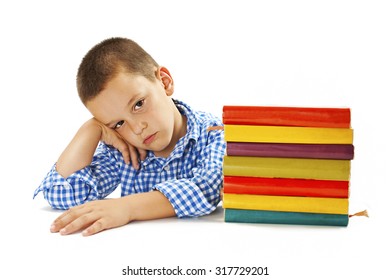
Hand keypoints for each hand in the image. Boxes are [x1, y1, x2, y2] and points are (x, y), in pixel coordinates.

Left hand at [50, 192, 175, 235]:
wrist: (128, 205)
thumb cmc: (111, 207)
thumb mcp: (97, 206)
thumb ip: (85, 210)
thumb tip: (71, 216)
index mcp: (89, 205)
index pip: (72, 210)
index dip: (61, 217)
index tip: (52, 225)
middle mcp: (93, 208)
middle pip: (75, 214)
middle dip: (63, 222)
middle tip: (53, 229)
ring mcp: (101, 213)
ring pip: (85, 219)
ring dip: (73, 225)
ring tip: (64, 232)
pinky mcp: (109, 219)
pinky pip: (99, 224)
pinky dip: (92, 229)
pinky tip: (85, 233)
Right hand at [94, 119, 146, 168]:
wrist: (95, 126)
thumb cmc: (103, 132)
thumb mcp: (113, 137)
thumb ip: (118, 142)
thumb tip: (121, 151)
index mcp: (126, 133)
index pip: (136, 142)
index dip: (140, 149)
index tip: (142, 156)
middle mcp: (125, 135)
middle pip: (137, 145)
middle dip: (141, 154)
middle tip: (142, 161)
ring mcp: (122, 137)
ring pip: (132, 149)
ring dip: (134, 159)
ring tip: (136, 166)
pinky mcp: (117, 139)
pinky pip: (124, 149)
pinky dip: (127, 156)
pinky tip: (127, 162)